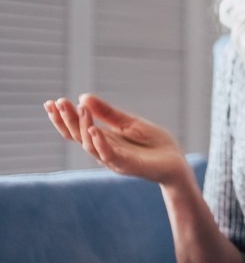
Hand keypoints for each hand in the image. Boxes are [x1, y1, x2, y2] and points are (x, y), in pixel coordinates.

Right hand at [43, 94, 187, 184]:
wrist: (176, 161)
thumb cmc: (154, 143)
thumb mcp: (130, 123)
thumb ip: (108, 113)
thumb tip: (83, 97)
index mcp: (103, 139)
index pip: (76, 129)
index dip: (62, 118)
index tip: (50, 102)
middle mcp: (104, 150)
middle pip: (78, 136)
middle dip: (66, 120)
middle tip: (58, 103)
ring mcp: (114, 159)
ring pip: (90, 145)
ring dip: (83, 127)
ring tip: (79, 109)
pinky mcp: (128, 165)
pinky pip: (110, 155)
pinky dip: (100, 143)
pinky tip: (94, 130)